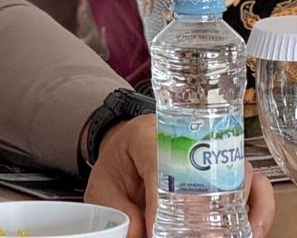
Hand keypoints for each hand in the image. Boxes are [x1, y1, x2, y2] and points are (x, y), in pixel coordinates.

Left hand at [84, 114, 273, 237]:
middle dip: (205, 210)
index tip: (156, 230)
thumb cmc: (118, 168)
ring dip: (237, 211)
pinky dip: (259, 208)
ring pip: (238, 174)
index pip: (157, 161)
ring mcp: (211, 150)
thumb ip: (120, 213)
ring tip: (231, 236)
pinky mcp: (229, 167)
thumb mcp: (105, 189)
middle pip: (207, 167)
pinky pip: (256, 183)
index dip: (160, 201)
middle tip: (202, 236)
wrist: (125, 152)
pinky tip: (251, 231)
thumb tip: (140, 235)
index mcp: (144, 136)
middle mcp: (184, 137)